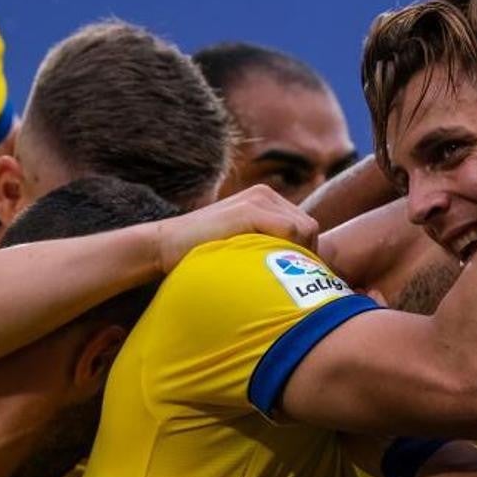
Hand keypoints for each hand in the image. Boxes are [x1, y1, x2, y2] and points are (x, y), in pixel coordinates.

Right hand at [156, 185, 320, 272]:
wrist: (166, 247)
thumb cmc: (202, 254)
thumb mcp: (242, 246)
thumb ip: (266, 247)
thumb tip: (298, 272)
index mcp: (266, 200)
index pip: (306, 228)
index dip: (306, 255)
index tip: (294, 279)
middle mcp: (265, 194)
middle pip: (310, 228)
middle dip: (305, 256)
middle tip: (288, 282)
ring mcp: (258, 199)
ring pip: (304, 230)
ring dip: (297, 256)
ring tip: (279, 278)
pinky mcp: (249, 210)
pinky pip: (290, 231)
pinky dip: (288, 253)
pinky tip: (270, 271)